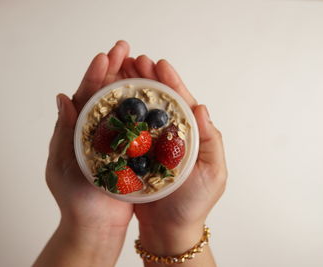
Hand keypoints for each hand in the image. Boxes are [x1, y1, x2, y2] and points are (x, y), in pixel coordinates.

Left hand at [35, 41, 132, 266]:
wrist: (96, 226)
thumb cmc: (74, 198)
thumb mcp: (63, 163)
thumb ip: (64, 131)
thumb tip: (63, 97)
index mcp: (79, 129)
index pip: (87, 95)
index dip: (96, 74)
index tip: (106, 56)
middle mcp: (99, 131)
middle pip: (109, 94)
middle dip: (117, 70)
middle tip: (127, 50)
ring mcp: (118, 140)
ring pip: (126, 106)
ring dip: (134, 84)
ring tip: (144, 66)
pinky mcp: (134, 152)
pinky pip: (141, 127)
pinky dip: (147, 110)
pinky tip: (157, 96)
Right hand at [123, 55, 226, 265]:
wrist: (169, 230)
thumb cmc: (194, 204)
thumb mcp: (212, 172)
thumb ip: (210, 140)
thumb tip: (202, 107)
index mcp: (190, 135)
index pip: (181, 102)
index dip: (171, 82)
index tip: (159, 64)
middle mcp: (170, 136)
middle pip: (158, 101)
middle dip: (147, 79)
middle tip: (133, 60)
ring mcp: (151, 145)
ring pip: (141, 112)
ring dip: (132, 91)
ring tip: (119, 72)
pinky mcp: (134, 156)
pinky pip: (128, 132)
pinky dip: (120, 114)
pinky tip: (110, 101)